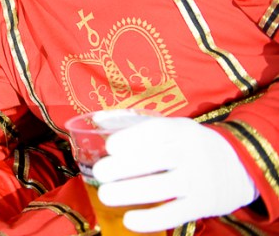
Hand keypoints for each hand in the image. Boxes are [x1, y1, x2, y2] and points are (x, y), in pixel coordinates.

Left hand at [93, 117, 257, 232]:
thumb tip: (97, 120)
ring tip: (104, 195)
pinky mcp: (203, 205)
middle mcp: (191, 153)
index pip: (157, 132)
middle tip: (99, 173)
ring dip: (130, 192)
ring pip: (162, 187)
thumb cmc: (193, 144)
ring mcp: (198, 180)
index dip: (132, 138)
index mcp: (181, 130)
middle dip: (124, 167)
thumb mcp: (175, 128)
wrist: (243, 165)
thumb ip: (139, 126)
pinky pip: (175, 213)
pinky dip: (151, 219)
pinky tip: (129, 220)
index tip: (110, 147)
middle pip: (156, 159)